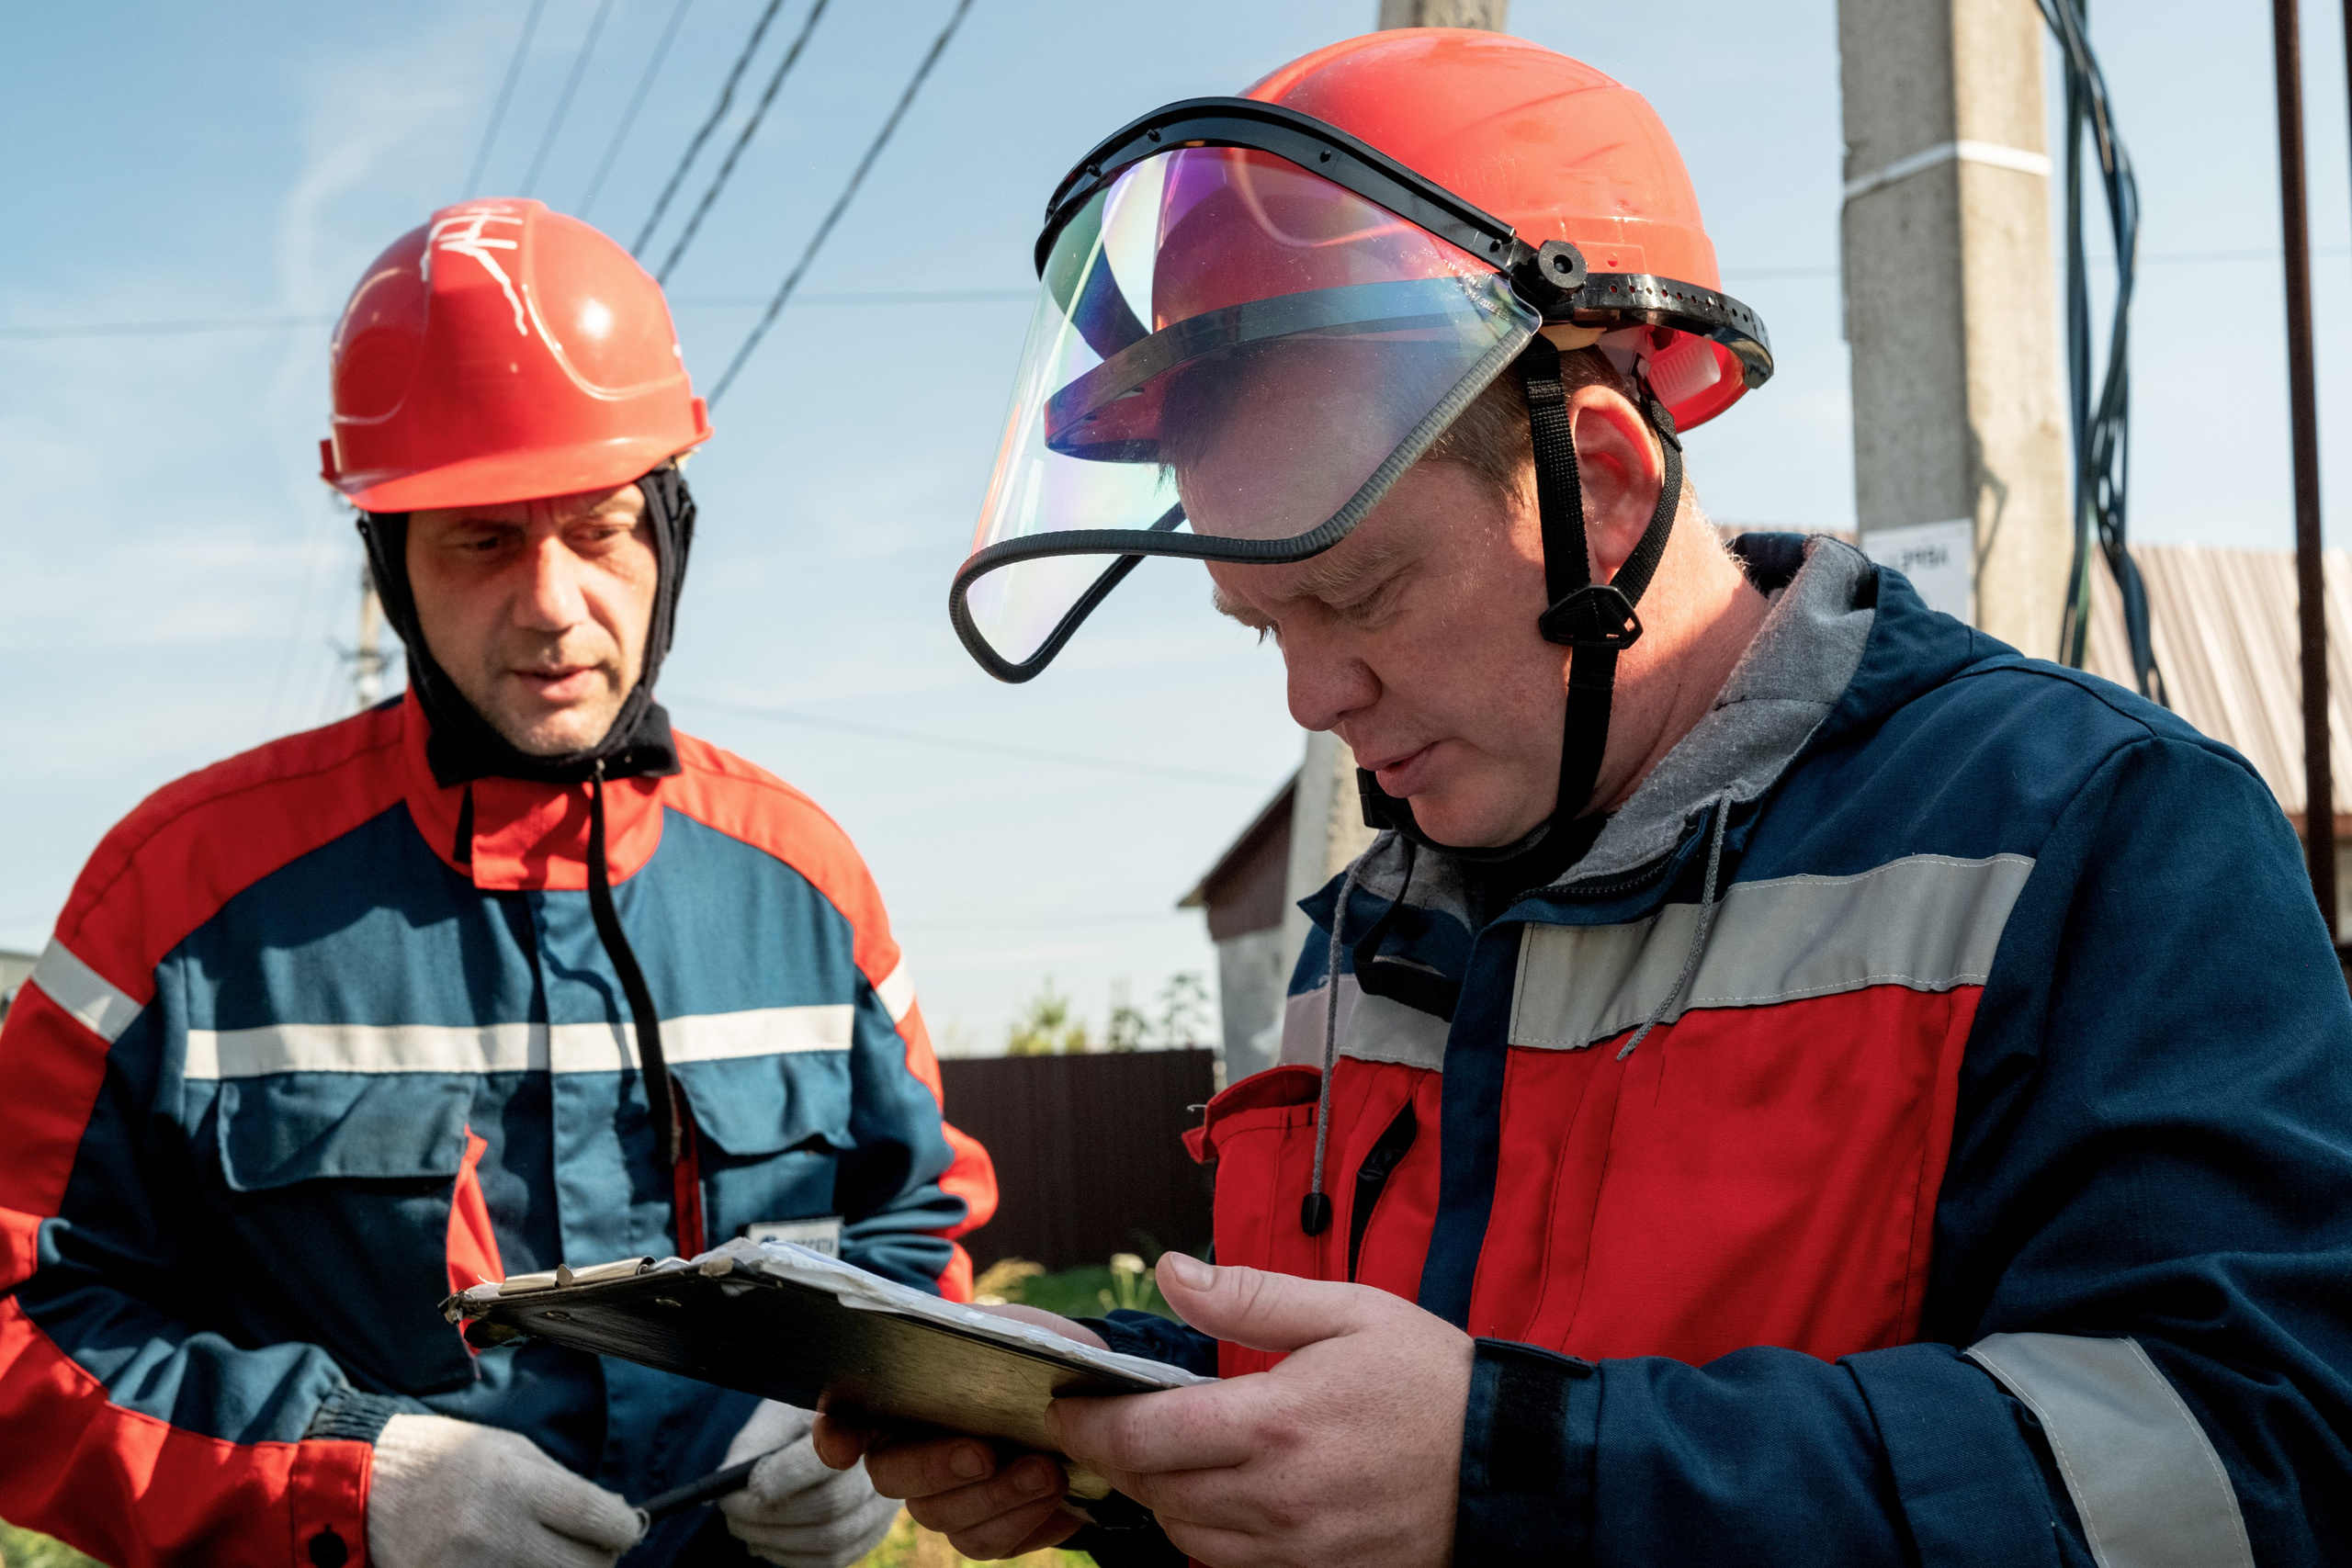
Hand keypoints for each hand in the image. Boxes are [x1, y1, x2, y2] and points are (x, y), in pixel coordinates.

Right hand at [366, 1412, 642, 1567]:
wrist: (362, 1484)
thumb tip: (612, 1516)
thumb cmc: (443, 1460)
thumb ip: (562, 1485)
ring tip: (543, 1554)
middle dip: (596, 1560)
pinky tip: (514, 1566)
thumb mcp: (510, 1451)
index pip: (601, 1520)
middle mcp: (499, 1532)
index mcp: (519, 1484)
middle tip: (587, 1549)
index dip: (624, 1528)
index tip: (624, 1528)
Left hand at [719, 1401, 899, 1567]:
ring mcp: (885, 1499)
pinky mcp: (876, 1528)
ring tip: (743, 1529)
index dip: (788, 1475)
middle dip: (770, 1515)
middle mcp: (885, 1460)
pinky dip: (794, 1558)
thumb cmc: (801, 1417)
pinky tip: (767, 1543)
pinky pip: (836, 1558)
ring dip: (777, 1541)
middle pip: (831, 1503)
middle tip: (731, 1512)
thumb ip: (751, 1446)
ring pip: (833, 1538)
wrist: (837, 1424)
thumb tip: (720, 1490)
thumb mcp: (776, 1416)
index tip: (752, 1486)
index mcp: (858, 1418)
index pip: (831, 1453)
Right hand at [812, 1305, 1108, 1559]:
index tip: (844, 1447)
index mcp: (901, 1398)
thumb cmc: (1034, 1353)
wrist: (1092, 1394)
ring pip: (944, 1517)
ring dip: (998, 1496)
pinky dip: (1025, 1521)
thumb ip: (965, 1333)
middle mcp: (909, 1453)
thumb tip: (944, 1337)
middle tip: (985, 1453)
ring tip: (1048, 1472)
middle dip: (937, 1466)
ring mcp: (944, 1496)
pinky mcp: (984, 1527)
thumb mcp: (1004, 1329)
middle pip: (892, 1477)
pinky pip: (987, 1542)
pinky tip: (1059, 1498)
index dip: (835, 1435)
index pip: (845, 1418)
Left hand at [1051, 1252, 1470, 1567]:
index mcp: (1277, 1422)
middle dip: (1120, 1457)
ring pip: (1184, 1539)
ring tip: (1172, 1455)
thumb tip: (1172, 1271)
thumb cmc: (1432, 1380)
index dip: (1087, 1425)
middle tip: (1112, 1421)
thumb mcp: (1347, 1311)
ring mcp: (1299, 1550)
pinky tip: (1225, 1495)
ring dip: (1163, 1498)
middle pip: (1153, 1492)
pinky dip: (1211, 1535)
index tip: (1066, 1406)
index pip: (1142, 1439)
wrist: (1513, 1464)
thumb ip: (1250, 1296)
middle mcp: (1278, 1498)